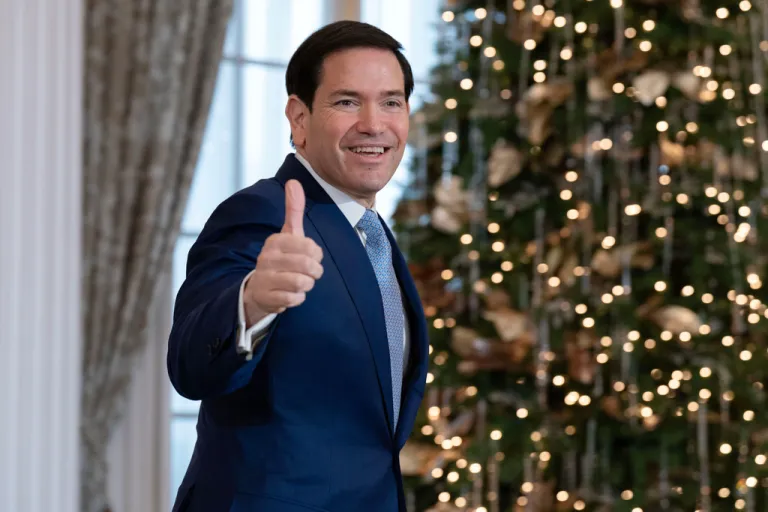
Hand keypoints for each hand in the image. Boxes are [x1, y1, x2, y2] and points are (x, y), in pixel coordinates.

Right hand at [243, 179, 323, 325]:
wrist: (259, 289)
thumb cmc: (281, 258)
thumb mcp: (288, 234)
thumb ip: (293, 210)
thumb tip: (293, 181)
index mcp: (275, 241)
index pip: (310, 247)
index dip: (316, 255)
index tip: (311, 256)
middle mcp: (267, 258)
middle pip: (308, 266)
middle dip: (315, 272)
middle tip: (310, 273)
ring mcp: (265, 278)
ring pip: (302, 283)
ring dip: (307, 285)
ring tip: (301, 283)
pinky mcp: (266, 297)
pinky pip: (295, 299)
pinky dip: (298, 298)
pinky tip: (290, 293)